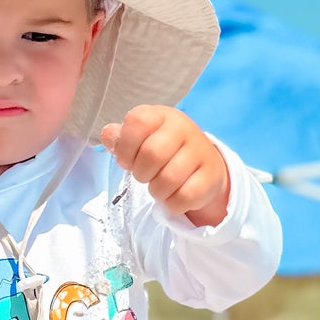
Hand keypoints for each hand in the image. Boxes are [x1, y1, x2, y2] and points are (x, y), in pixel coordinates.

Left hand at [101, 106, 230, 226]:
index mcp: (161, 116)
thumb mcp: (142, 139)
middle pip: (152, 153)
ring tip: (160, 185)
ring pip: (168, 179)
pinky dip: (173, 203)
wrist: (204, 164)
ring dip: (157, 191)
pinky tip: (175, 195)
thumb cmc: (165, 151)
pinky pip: (184, 197)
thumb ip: (121, 138)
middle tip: (146, 175)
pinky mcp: (211, 176)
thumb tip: (108, 135)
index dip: (125, 147)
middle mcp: (183, 128)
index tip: (128, 160)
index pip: (137, 122)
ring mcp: (200, 152)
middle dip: (142, 173)